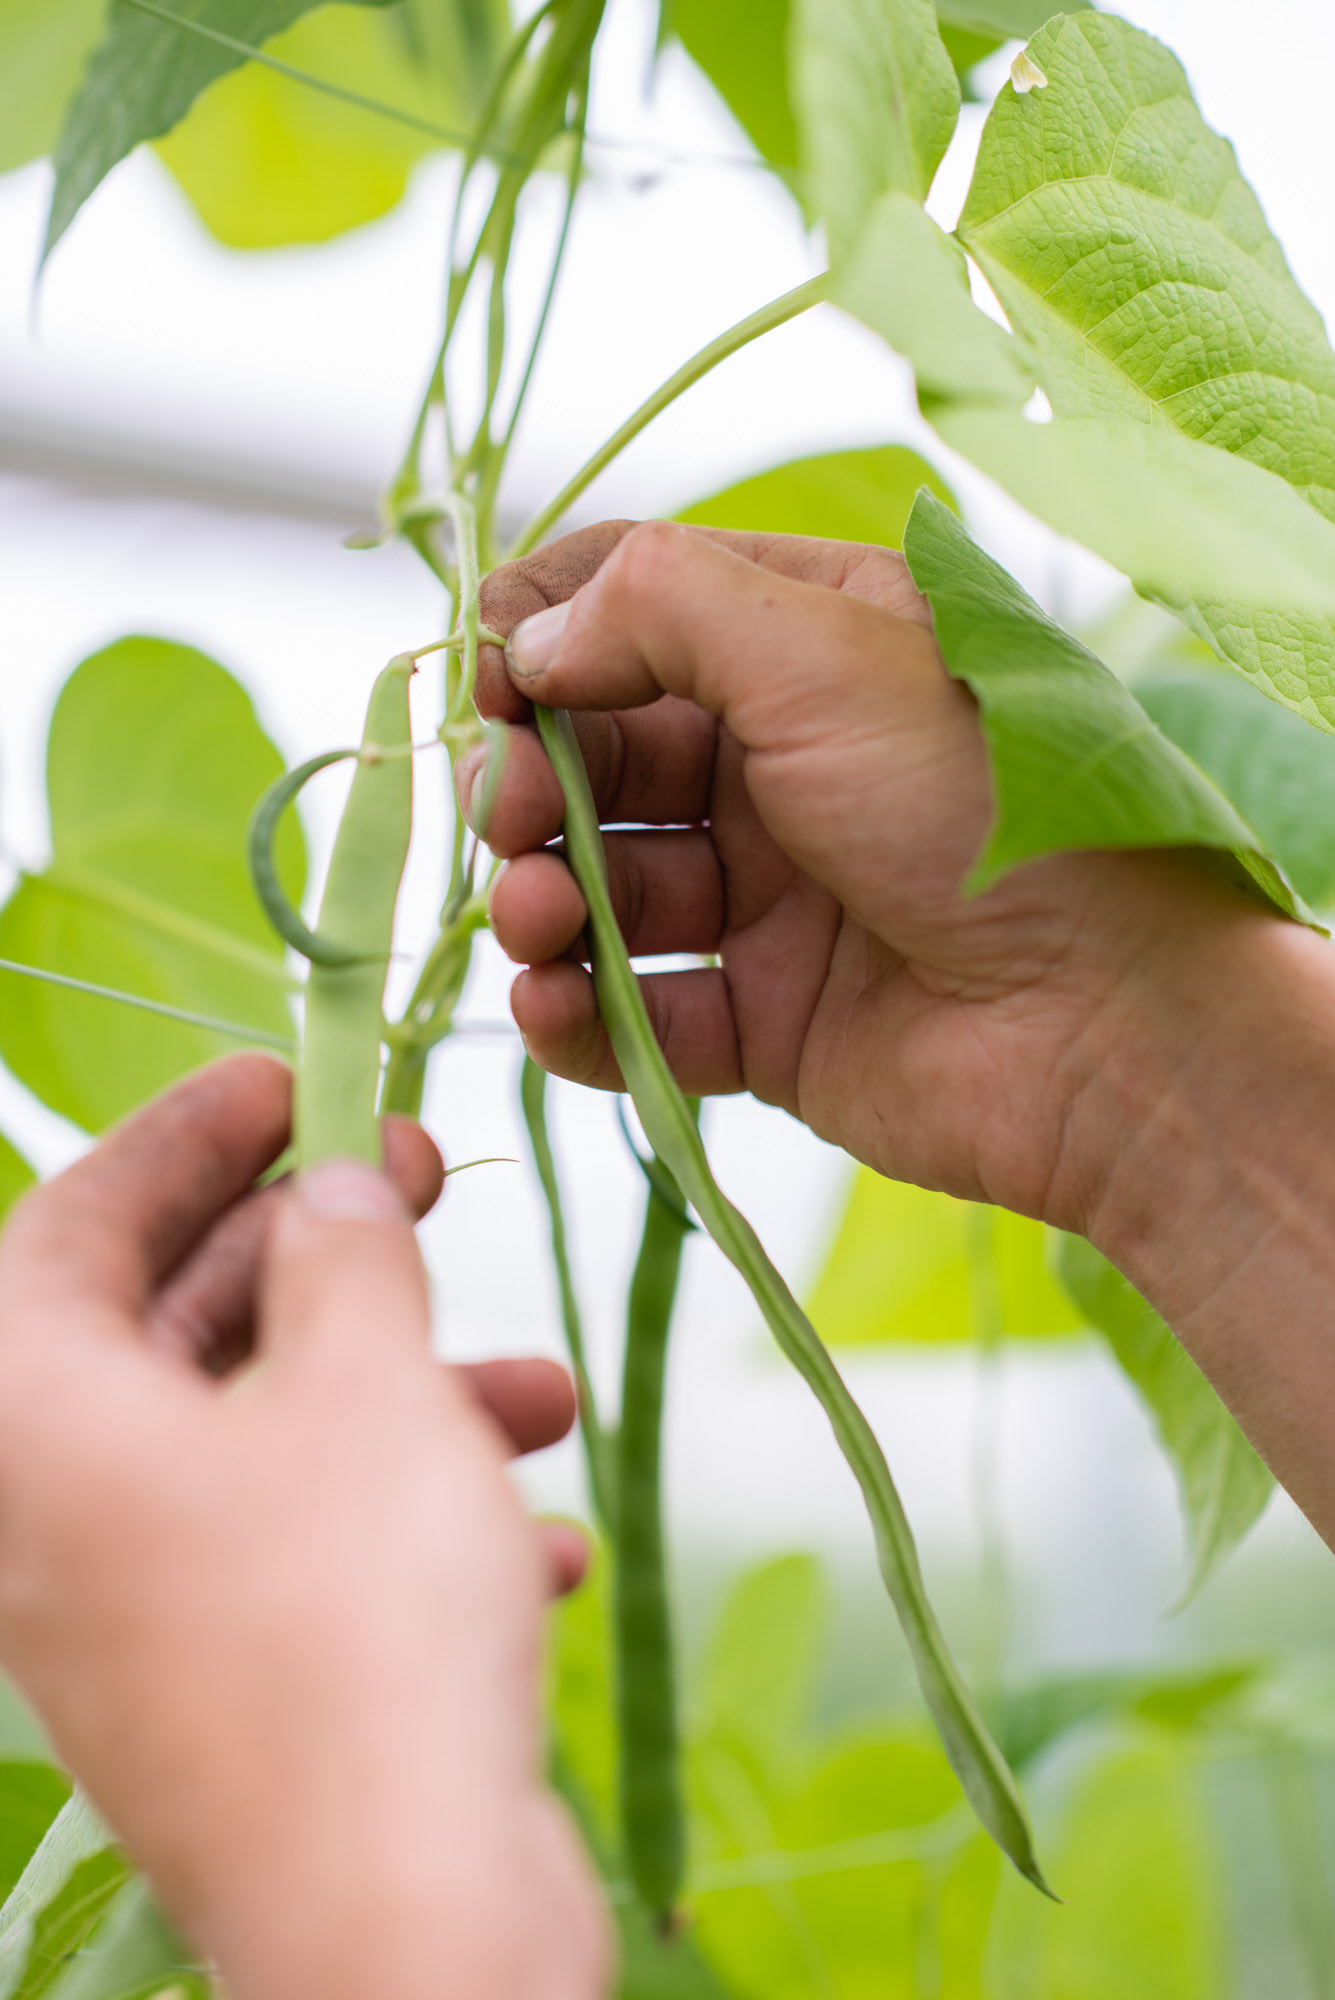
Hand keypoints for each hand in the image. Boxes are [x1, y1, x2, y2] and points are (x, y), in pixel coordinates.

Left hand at [0, 1056, 608, 1999]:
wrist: (400, 1932)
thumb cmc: (360, 1618)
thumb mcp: (365, 1384)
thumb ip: (344, 1255)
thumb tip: (332, 1190)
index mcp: (33, 1424)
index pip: (69, 1223)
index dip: (182, 1136)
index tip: (285, 1078)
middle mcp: (56, 1520)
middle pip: (171, 1329)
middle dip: (315, 1250)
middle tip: (422, 1177)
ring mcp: (135, 1622)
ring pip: (261, 1447)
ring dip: (399, 1396)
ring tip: (540, 1389)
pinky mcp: (225, 1701)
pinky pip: (304, 1563)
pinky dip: (410, 1525)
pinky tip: (537, 1539)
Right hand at [465, 521, 1334, 1547]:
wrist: (1105, 1026)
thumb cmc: (986, 810)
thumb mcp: (825, 654)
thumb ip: (659, 610)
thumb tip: (529, 639)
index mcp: (814, 651)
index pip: (641, 607)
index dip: (547, 631)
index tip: (479, 669)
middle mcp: (787, 768)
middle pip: (604, 754)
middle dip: (535, 780)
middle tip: (512, 809)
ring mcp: (775, 902)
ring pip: (607, 887)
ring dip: (543, 898)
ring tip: (538, 916)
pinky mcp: (765, 1024)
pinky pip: (639, 1011)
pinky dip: (580, 1011)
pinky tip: (555, 1002)